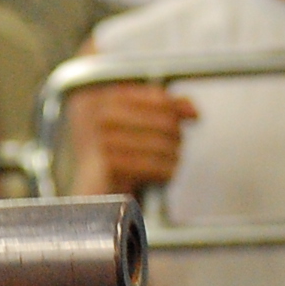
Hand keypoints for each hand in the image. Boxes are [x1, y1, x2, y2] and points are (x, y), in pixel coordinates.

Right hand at [68, 84, 198, 196]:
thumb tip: (194, 111)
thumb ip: (167, 109)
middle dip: (176, 136)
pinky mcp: (111, 165)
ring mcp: (103, 140)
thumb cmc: (118, 152)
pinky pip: (155, 166)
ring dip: (174, 156)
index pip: (158, 99)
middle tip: (175, 147)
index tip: (193, 117)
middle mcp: (101, 116)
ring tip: (171, 162)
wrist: (90, 187)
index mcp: (106, 99)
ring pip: (163, 145)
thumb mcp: (139, 123)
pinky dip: (166, 172)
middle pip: (164, 121)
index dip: (178, 109)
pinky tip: (165, 174)